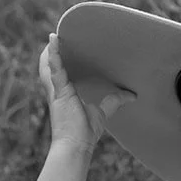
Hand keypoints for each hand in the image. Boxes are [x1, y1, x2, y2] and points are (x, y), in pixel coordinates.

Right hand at [38, 33, 134, 149]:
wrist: (77, 145)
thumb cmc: (85, 132)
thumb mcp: (103, 112)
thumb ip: (114, 101)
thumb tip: (132, 95)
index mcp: (65, 93)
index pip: (61, 72)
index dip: (61, 60)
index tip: (66, 47)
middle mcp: (58, 89)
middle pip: (51, 66)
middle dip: (52, 53)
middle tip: (60, 37)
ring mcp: (56, 89)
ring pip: (48, 64)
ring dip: (50, 50)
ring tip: (55, 35)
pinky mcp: (59, 90)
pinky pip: (54, 68)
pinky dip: (53, 54)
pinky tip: (53, 40)